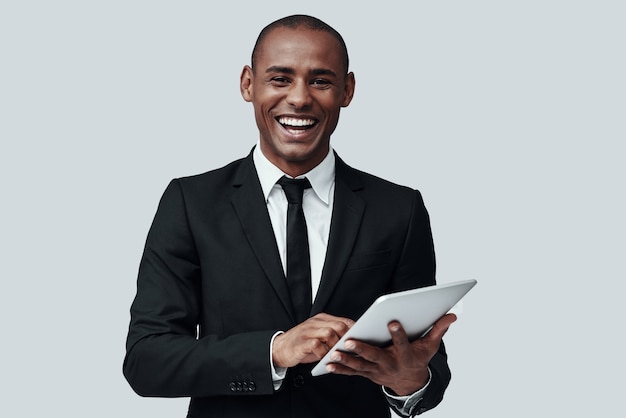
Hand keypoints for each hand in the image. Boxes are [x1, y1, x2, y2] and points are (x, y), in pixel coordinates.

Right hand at [272, 313, 354, 367]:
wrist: (280, 349)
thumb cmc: (302, 345)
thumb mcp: (318, 336)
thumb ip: (332, 335)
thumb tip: (352, 342)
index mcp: (321, 319)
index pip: (343, 320)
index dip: (355, 330)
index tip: (363, 339)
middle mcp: (315, 323)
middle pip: (338, 326)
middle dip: (347, 338)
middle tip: (351, 349)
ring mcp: (308, 331)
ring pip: (329, 333)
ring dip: (336, 346)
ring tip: (338, 355)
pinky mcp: (302, 342)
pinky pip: (317, 345)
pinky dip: (323, 353)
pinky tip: (324, 358)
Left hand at [326, 313, 456, 395]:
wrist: (410, 382)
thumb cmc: (418, 359)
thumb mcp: (430, 346)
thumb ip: (438, 329)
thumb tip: (451, 315)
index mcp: (405, 356)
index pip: (402, 344)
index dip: (398, 333)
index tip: (393, 321)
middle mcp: (390, 364)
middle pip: (375, 357)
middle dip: (362, 350)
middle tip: (349, 342)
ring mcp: (377, 371)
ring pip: (360, 366)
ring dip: (346, 361)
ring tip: (333, 353)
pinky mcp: (368, 374)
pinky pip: (353, 372)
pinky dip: (340, 370)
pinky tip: (328, 365)